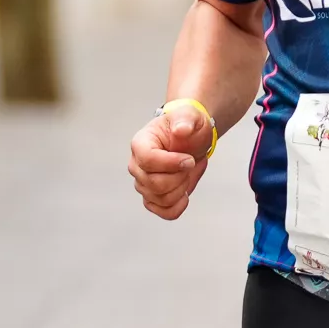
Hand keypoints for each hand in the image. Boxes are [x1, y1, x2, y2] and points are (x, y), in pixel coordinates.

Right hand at [127, 100, 217, 220]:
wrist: (191, 140)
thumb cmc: (187, 126)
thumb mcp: (190, 116)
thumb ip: (185, 119)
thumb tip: (181, 129)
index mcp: (140, 144)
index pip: (148, 160)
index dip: (172, 163)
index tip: (189, 159)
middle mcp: (137, 166)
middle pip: (155, 184)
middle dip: (180, 176)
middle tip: (188, 163)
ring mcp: (143, 183)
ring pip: (161, 198)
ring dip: (181, 188)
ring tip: (185, 173)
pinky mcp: (152, 198)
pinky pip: (163, 212)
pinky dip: (177, 207)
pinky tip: (184, 194)